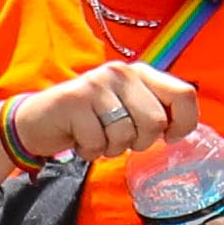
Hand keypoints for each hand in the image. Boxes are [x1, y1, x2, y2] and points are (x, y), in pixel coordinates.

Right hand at [18, 63, 200, 166]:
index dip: (184, 123)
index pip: (185, 94)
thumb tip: (182, 129)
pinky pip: (98, 142)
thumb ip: (157, 112)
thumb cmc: (92, 120)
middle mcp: (121, 73)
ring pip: (126, 134)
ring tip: (97, 136)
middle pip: (156, 121)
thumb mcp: (129, 111)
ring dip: (112, 148)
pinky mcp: (73, 100)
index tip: (170, 137)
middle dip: (140, 142)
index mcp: (142, 73)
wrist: (39, 121)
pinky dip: (90, 151)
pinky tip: (79, 138)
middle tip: (119, 138)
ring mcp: (96, 84)